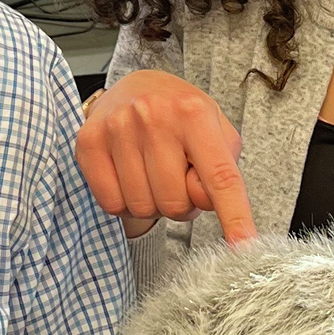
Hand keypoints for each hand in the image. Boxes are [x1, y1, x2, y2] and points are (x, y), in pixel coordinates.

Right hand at [75, 70, 256, 243]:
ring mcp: (117, 127)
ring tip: (152, 172)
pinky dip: (123, 201)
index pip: (220, 176)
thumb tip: (204, 201)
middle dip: (180, 202)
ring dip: (151, 202)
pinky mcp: (88, 142)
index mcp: (194, 113)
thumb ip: (222, 170)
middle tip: (175, 176)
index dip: (234, 216)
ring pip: (142, 208)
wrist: (135, 85)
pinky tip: (127, 175)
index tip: (245, 249)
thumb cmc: (181, 117)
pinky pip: (111, 204)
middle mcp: (154, 116)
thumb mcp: (216, 132)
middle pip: (176, 204)